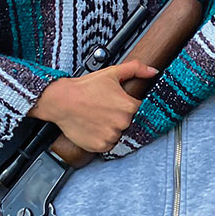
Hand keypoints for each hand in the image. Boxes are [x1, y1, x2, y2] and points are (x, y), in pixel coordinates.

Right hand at [27, 59, 158, 151]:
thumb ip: (135, 69)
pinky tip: (94, 127)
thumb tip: (153, 71)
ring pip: (119, 134)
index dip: (129, 106)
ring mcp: (111, 136)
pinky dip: (103, 138)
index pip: (139, 110)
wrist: (61, 100)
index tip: (118, 104)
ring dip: (112, 129)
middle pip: (130, 123)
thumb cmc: (85, 87)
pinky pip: (108, 144)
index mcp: (129, 106)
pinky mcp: (100, 146)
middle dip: (120, 117)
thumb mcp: (111, 73)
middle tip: (106, 109)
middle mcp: (123, 123)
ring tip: (99, 118)